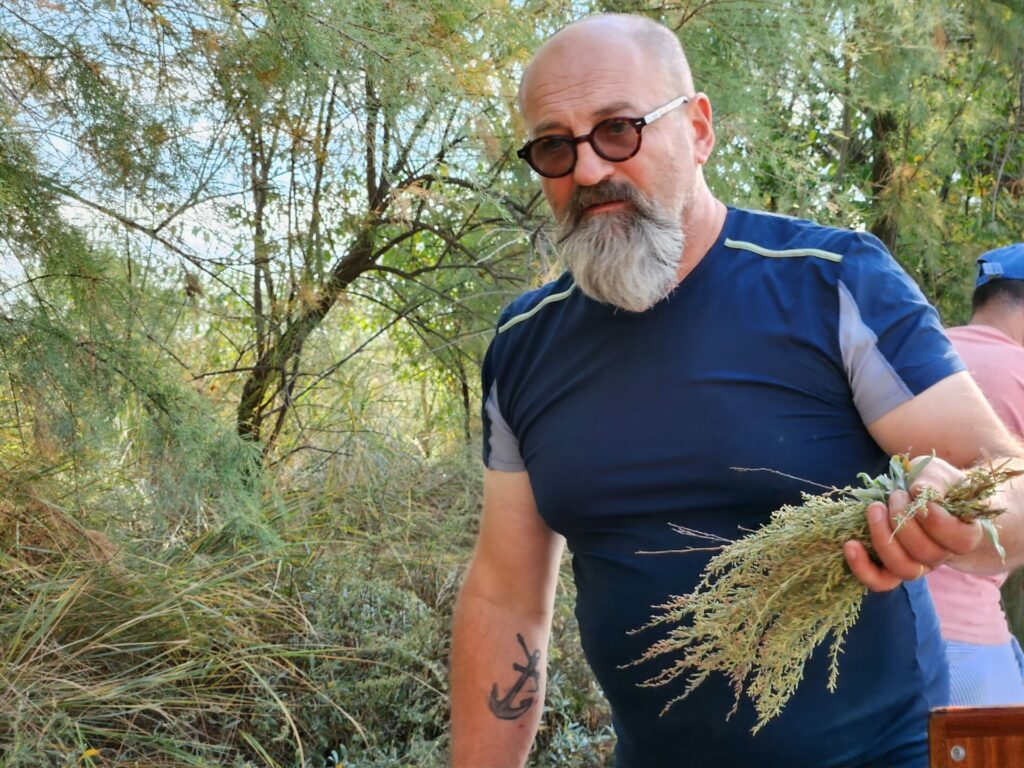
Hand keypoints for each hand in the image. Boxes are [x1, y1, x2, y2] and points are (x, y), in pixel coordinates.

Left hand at [843, 455, 983, 591]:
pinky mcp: (893, 569)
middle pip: (926, 553)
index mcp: (965, 534)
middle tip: (895, 496)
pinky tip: (850, 544)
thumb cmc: (934, 485)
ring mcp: (918, 565)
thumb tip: (919, 490)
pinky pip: (880, 581)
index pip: (960, 540)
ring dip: (883, 538)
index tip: (917, 493)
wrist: (923, 500)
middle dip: (903, 521)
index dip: (936, 520)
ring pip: (903, 568)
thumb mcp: (938, 473)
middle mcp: (942, 555)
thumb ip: (934, 480)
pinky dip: (863, 567)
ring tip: (874, 509)